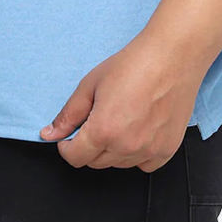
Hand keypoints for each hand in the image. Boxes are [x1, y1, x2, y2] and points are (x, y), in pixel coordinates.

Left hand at [39, 27, 206, 170]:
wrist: (171, 57)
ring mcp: (149, 150)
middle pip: (95, 162)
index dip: (67, 147)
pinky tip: (138, 130)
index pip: (75, 158)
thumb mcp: (90, 84)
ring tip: (121, 118)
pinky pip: (144, 164)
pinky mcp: (167, 149)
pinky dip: (137, 154)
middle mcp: (126, 146)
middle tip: (98, 119)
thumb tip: (49, 134)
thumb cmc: (132, 65)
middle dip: (89, 146)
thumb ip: (68, 114)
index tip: (70, 136)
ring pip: (119, 163)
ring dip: (113, 149)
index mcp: (103, 130)